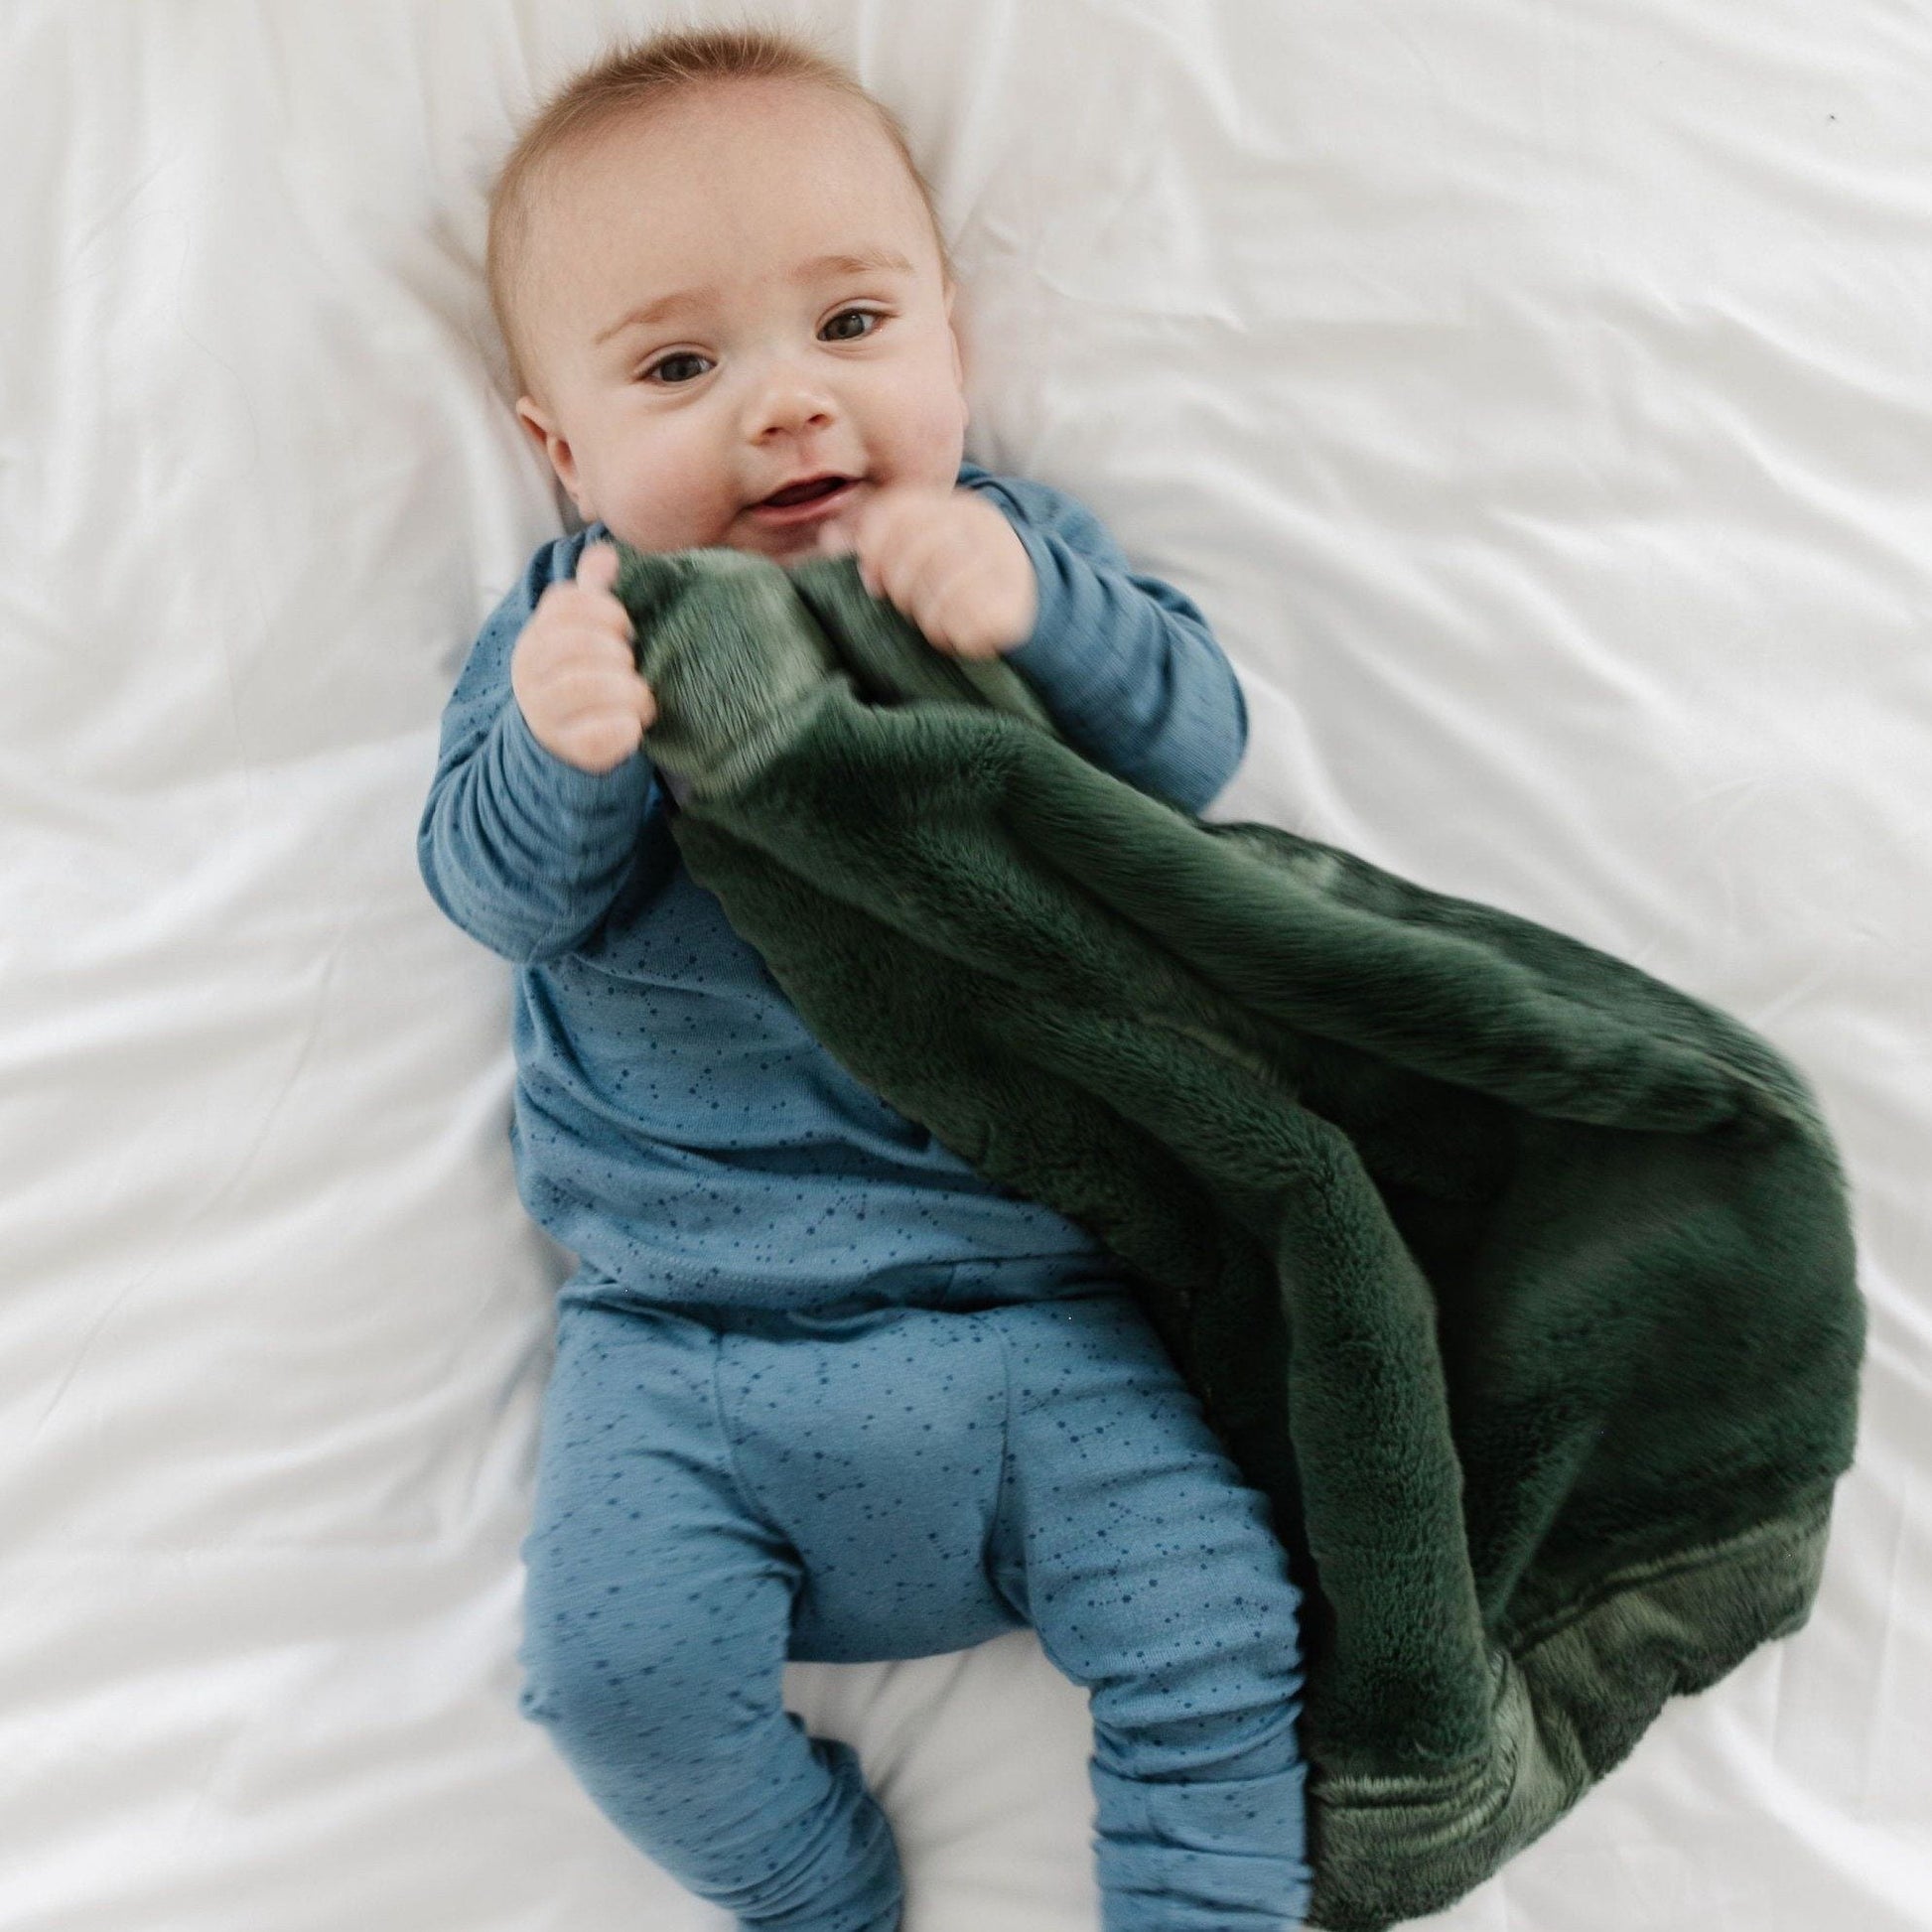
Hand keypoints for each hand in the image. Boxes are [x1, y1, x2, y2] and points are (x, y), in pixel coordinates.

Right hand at [510, 542, 655, 773]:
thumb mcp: (583, 634)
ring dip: (624, 689)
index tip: (625, 628)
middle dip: (614, 651)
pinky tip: (634, 725)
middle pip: (572, 644)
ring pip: (579, 688)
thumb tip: (607, 553)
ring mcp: (545, 711)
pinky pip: (593, 736)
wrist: (559, 742)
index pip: (564, 604)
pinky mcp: (567, 748)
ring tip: (642, 697)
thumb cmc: (581, 677)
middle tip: (632, 664)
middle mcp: (532, 671)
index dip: (604, 610)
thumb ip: (593, 595)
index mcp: (538, 635)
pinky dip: (621, 728)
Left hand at [816, 484, 1037, 658]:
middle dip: (898, 582)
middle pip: (920, 548)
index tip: (871, 577)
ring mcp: (1003, 564)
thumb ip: (881, 539)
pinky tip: (946, 633)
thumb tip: (828, 540)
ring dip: (923, 611)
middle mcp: (983, 527)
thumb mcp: (930, 540)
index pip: (902, 511)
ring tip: (925, 618)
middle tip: (897, 600)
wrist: (1033, 591)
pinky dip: (947, 632)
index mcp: (958, 506)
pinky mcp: (1015, 604)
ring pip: (944, 586)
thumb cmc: (963, 568)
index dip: (874, 545)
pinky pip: (967, 620)